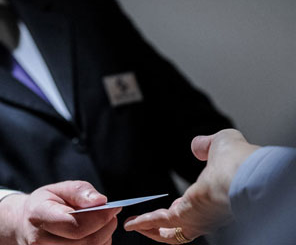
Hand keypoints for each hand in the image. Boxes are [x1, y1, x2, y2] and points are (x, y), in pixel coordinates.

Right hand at [0, 180, 120, 244]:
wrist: (24, 224)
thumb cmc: (46, 204)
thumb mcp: (59, 189)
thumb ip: (79, 191)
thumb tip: (101, 201)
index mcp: (38, 215)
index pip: (74, 225)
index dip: (99, 218)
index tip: (113, 207)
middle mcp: (38, 241)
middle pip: (85, 243)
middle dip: (105, 228)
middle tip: (112, 215)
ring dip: (103, 239)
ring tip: (101, 224)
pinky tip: (94, 236)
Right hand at [124, 129, 258, 243]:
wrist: (245, 173)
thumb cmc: (239, 159)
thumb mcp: (220, 143)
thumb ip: (206, 144)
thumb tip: (197, 145)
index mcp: (214, 197)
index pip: (195, 209)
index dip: (180, 208)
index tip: (170, 206)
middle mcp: (206, 214)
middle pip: (180, 227)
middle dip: (160, 226)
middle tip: (142, 222)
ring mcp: (196, 219)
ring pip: (168, 231)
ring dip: (148, 228)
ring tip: (131, 224)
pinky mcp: (186, 218)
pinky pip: (161, 224)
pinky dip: (144, 224)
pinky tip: (131, 223)